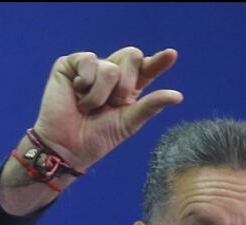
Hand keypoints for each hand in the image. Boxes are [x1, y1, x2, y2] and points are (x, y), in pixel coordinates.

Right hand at [34, 47, 182, 170]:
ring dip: (100, 94)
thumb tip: (178, 95)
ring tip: (87, 107)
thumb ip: (151, 106)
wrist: (66, 148)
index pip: (146, 68)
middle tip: (110, 105)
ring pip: (109, 66)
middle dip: (125, 84)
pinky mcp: (69, 65)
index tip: (171, 55)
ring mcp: (89, 68)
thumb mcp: (128, 123)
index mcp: (127, 86)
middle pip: (132, 56)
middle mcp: (110, 73)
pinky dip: (85, 82)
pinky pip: (88, 60)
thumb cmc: (96, 138)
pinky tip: (75, 94)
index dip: (158, 62)